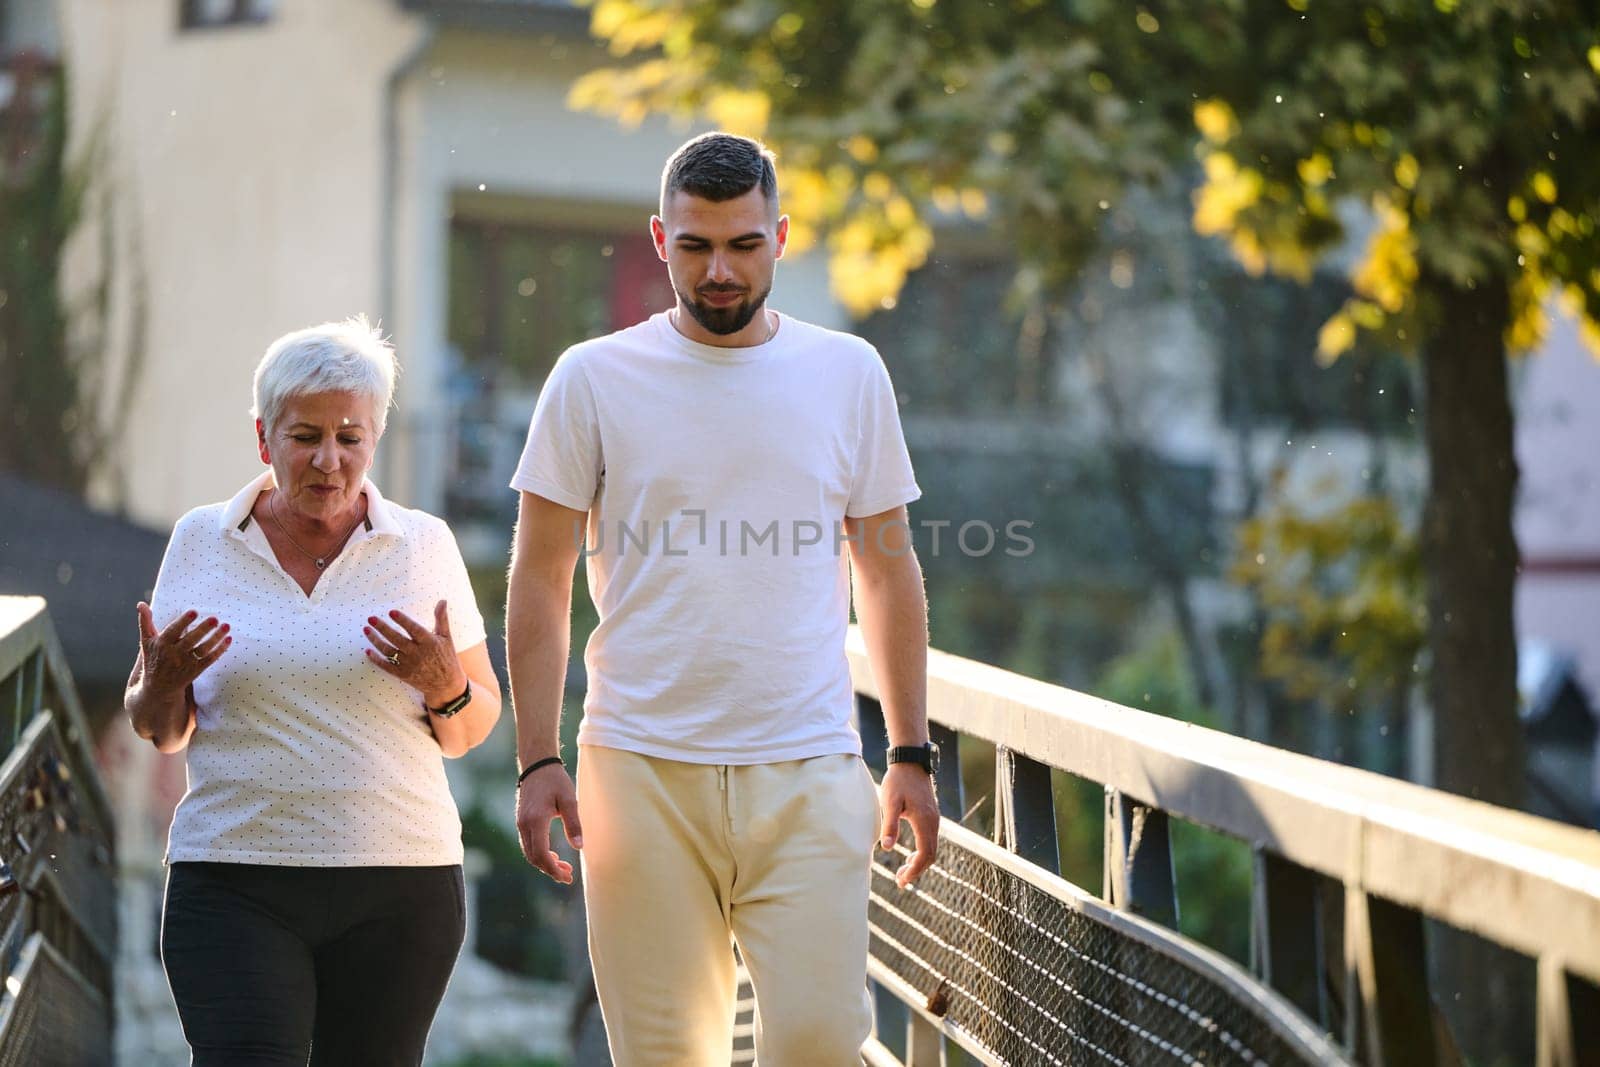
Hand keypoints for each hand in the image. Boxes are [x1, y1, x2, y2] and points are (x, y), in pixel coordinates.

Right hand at [136, 603, 229, 694]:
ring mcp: (186, 664)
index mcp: (161, 644)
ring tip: (226, 626)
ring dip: (216, 638)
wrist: (158, 687)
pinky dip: (220, 650)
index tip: (194, 612)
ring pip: (203, 650)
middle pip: (190, 640)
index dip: (183, 622)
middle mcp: (173, 655)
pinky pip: (210, 659)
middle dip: (203, 630)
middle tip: (215, 619)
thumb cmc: (153, 658)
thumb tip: (140, 604)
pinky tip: (228, 639)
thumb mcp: (147, 641)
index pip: (173, 631)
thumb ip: (145, 622)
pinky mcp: (196, 671)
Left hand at [364, 601, 466, 705]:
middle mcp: (418, 654)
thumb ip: (441, 619)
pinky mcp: (403, 674)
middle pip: (397, 639)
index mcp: (429, 643)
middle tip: (371, 619)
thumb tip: (442, 600)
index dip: (403, 621)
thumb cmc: (446, 657)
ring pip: (389, 651)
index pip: (414, 630)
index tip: (391, 612)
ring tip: (366, 629)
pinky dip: (376, 659)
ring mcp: (409, 665)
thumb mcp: (446, 637)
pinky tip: (368, 651)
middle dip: (382, 628)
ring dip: (376, 640)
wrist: (446, 684)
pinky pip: (386, 666)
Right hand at [516, 763, 582, 883]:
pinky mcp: (522, 821)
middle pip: (533, 857)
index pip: (541, 854)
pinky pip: (528, 844)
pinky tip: (554, 855)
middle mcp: (524, 824)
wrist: (537, 765)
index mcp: (536, 820)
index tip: (567, 877)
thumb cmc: (556, 781)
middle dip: (550, 870)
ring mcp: (521, 823)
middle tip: (568, 876)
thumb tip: (579, 847)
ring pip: (529, 852)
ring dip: (545, 863)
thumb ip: (574, 823)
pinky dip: (540, 854)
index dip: (553, 869)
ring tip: (564, 867)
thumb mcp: (569, 800)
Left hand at [879, 762, 939, 887]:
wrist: (911, 761)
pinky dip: (922, 852)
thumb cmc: (899, 781)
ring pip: (932, 849)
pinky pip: (930, 840)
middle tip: (900, 881)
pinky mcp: (931, 815)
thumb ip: (889, 825)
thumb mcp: (890, 803)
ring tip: (903, 872)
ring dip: (919, 862)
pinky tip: (909, 855)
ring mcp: (934, 819)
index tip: (902, 880)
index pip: (925, 854)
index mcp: (924, 821)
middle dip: (917, 870)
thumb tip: (887, 848)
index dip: (914, 870)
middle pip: (931, 855)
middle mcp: (933, 822)